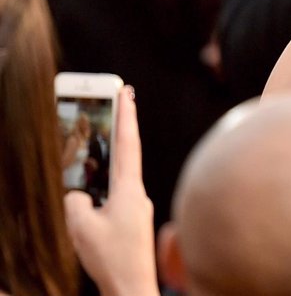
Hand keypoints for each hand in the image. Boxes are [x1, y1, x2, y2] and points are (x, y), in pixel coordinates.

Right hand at [64, 87, 158, 295]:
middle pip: (124, 157)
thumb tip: (79, 195)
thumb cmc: (112, 258)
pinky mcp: (132, 222)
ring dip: (103, 172)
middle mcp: (137, 194)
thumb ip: (75, 202)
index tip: (127, 92)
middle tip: (112, 107)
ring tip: (90, 162)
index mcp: (129, 189)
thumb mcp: (81, 227)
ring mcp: (137, 208)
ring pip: (115, 183)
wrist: (133, 288)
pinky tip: (90, 208)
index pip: (127, 143)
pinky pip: (114, 201)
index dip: (126, 115)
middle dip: (115, 134)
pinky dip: (102, 196)